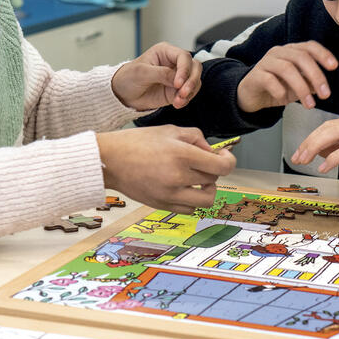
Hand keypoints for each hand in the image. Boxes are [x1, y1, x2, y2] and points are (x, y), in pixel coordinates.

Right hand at [98, 125, 234, 212]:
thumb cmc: (137, 142)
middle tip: (202, 163)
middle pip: (213, 181)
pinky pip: (189, 209)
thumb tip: (213, 151)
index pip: (222, 167)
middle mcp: (178, 177)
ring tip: (196, 180)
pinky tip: (184, 188)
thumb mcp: (170, 130)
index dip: (229, 160)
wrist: (109, 160)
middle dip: (212, 171)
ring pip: (206, 201)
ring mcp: (170, 194)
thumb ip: (197, 137)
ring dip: (206, 190)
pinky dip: (192, 200)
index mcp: (182, 155)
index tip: (223, 156)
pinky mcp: (162, 205)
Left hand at [111, 42, 200, 110]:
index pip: (183, 56)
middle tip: (182, 92)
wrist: (123, 95)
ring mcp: (177, 77)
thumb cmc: (128, 77)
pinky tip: (177, 104)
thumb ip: (160, 73)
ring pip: (195, 80)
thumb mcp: (141, 72)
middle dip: (191, 80)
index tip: (177, 83)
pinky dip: (186, 99)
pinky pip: (190, 93)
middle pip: (195, 67)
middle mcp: (173, 63)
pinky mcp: (177, 90)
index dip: (184, 69)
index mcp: (165, 52)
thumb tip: (177, 78)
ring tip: (178, 100)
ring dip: (190, 92)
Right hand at [236, 41, 337, 112]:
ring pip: (287, 68)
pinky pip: (269, 79)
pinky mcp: (255, 75)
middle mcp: (279, 53)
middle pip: (301, 57)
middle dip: (316, 76)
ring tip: (309, 104)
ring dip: (301, 87)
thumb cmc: (276, 87)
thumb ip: (310, 82)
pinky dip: (279, 89)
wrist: (251, 95)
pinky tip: (283, 98)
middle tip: (325, 94)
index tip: (334, 67)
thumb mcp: (298, 86)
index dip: (323, 54)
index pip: (309, 46)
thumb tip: (322, 86)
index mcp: (291, 51)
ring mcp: (266, 62)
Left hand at [289, 110, 338, 173]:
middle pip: (329, 127)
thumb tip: (319, 150)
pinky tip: (324, 166)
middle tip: (298, 157)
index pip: (330, 124)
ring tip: (305, 160)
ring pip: (336, 133)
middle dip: (309, 142)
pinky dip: (333, 158)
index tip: (301, 151)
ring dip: (316, 147)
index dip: (312, 138)